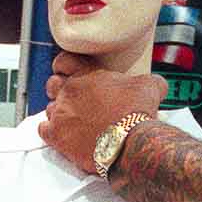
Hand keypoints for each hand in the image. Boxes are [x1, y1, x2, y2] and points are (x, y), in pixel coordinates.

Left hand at [39, 52, 165, 170]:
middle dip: (60, 90)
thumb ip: (149, 81)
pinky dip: (49, 131)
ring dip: (59, 114)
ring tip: (73, 122)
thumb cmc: (138, 112)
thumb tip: (157, 85)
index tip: (66, 72)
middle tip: (72, 100)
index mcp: (88, 74)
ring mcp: (61, 113)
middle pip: (53, 85)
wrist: (129, 141)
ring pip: (50, 109)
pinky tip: (61, 134)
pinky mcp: (57, 136)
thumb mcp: (150, 86)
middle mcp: (70, 91)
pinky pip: (43, 129)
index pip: (64, 61)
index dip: (64, 66)